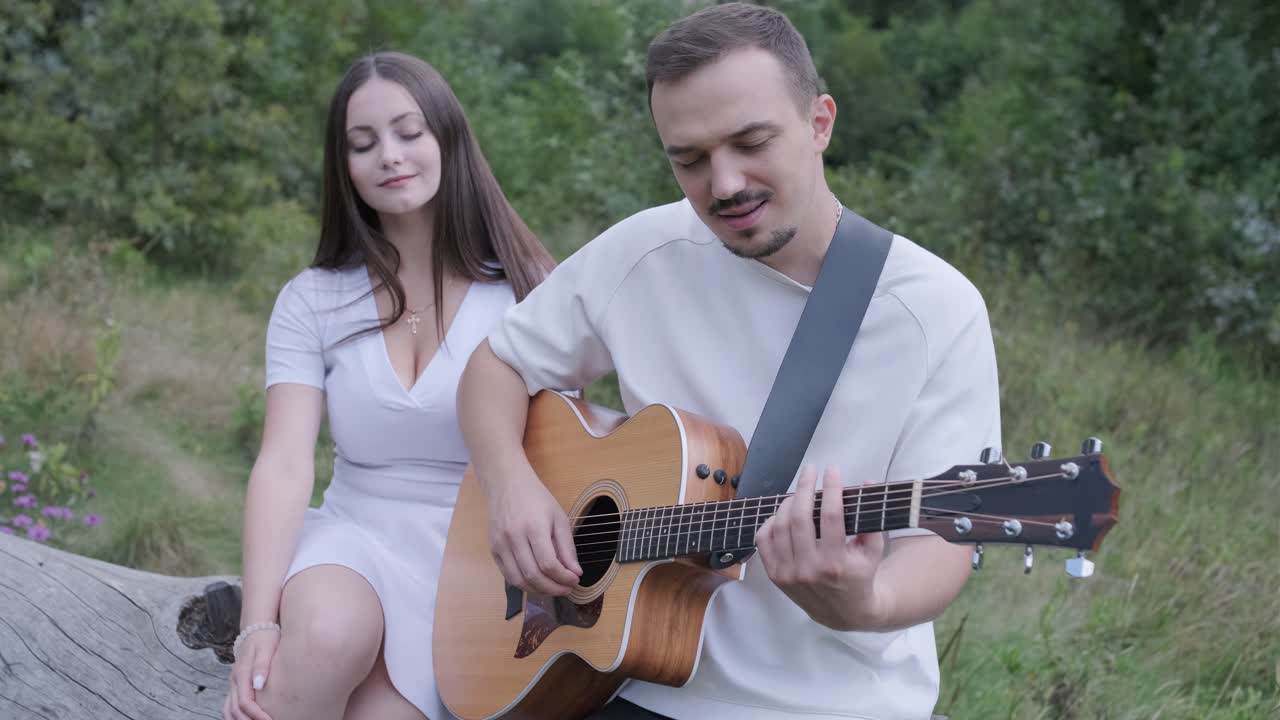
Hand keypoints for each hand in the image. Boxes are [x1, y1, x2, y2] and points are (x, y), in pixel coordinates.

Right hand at [223, 627, 277, 719]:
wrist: (256, 627)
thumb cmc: (265, 638)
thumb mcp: (266, 648)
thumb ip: (262, 666)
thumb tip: (259, 685)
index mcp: (241, 674)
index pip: (245, 702)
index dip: (257, 715)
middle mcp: (234, 681)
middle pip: (235, 710)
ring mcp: (233, 683)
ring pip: (228, 709)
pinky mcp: (235, 683)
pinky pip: (230, 705)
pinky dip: (235, 716)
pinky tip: (246, 719)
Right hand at [486, 463, 581, 595]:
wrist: (507, 485)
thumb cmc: (536, 499)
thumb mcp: (559, 518)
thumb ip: (567, 548)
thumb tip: (575, 573)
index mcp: (534, 526)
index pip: (548, 563)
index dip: (563, 578)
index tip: (575, 580)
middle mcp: (514, 537)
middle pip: (533, 576)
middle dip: (553, 588)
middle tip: (567, 589)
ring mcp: (500, 544)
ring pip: (519, 580)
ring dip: (539, 591)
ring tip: (554, 589)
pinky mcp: (493, 550)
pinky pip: (508, 576)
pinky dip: (524, 584)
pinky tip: (538, 582)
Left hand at [755, 464, 889, 630]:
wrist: (842, 613)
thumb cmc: (860, 576)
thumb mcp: (874, 552)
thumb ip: (872, 518)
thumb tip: (867, 481)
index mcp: (835, 564)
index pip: (831, 516)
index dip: (832, 489)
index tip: (832, 470)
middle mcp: (808, 569)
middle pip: (800, 517)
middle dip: (804, 487)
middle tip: (811, 470)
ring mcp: (787, 573)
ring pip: (780, 525)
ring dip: (788, 502)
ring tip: (800, 491)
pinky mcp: (774, 575)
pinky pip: (763, 540)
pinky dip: (770, 522)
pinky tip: (783, 513)